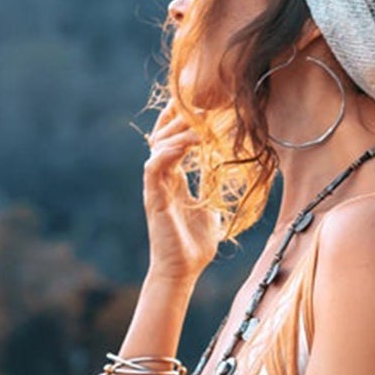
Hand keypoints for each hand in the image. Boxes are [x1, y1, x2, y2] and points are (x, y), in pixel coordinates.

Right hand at [142, 103, 224, 283]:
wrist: (182, 271)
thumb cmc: (195, 246)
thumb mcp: (209, 212)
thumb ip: (209, 193)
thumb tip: (221, 184)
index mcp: (173, 179)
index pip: (171, 140)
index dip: (179, 121)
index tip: (198, 103)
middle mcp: (161, 178)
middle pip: (161, 136)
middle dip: (178, 119)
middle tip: (202, 105)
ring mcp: (155, 187)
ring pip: (157, 146)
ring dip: (177, 132)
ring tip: (199, 122)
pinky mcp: (153, 197)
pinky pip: (154, 166)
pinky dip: (169, 151)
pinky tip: (188, 143)